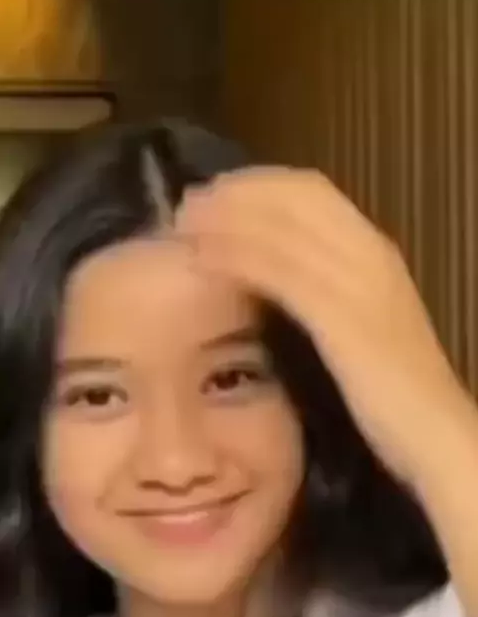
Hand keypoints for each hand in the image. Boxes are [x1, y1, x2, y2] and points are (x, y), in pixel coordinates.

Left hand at [176, 167, 475, 492]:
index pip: (314, 193)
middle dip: (237, 193)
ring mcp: (357, 284)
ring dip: (228, 219)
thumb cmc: (396, 389)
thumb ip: (330, 296)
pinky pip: (281, 273)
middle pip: (294, 199)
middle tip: (188, 202)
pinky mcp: (342, 319)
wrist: (434, 431)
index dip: (260, 185)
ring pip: (283, 231)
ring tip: (182, 221)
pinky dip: (238, 258)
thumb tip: (280, 278)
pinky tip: (203, 259)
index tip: (218, 191)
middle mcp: (369, 255)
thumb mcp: (362, 326)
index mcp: (376, 253)